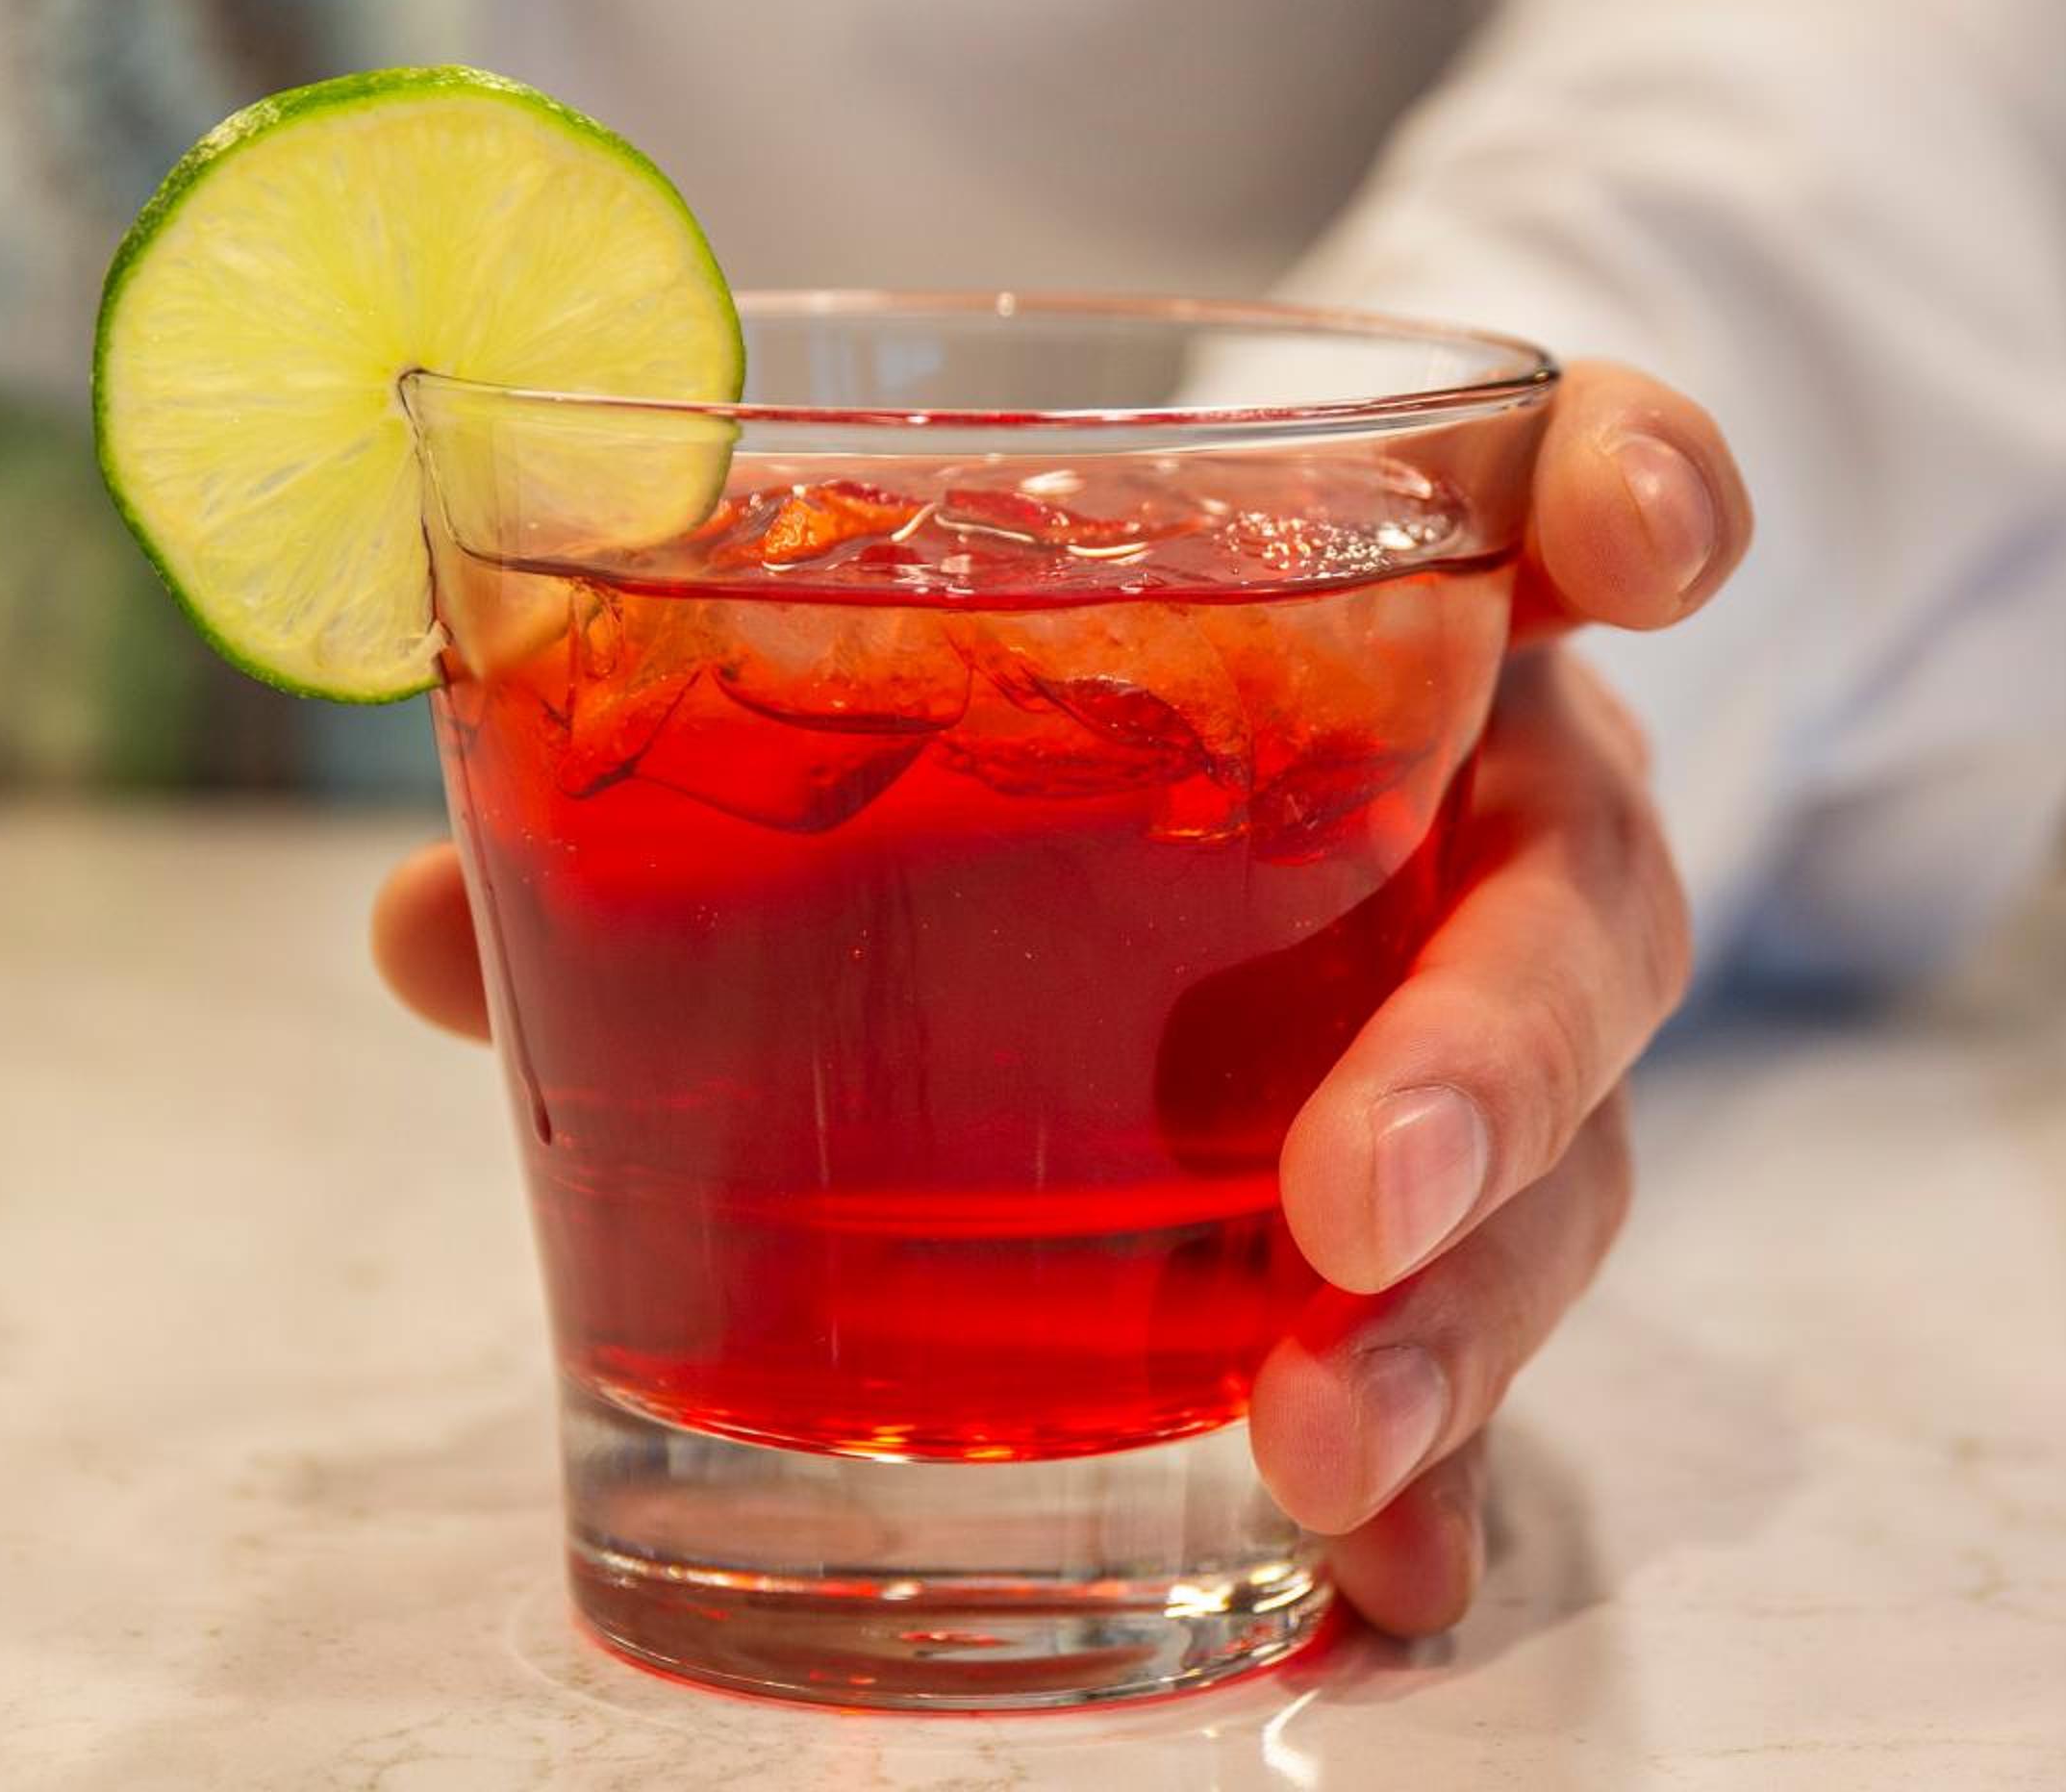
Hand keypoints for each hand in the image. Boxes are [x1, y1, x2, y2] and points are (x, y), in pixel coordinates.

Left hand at [369, 362, 1751, 1636]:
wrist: (1253, 808)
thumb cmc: (1084, 728)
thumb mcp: (910, 704)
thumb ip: (670, 777)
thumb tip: (419, 929)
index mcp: (1385, 619)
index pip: (1559, 498)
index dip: (1633, 490)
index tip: (1646, 541)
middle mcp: (1488, 812)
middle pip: (1578, 909)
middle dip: (1490, 1049)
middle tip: (1350, 1197)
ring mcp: (1499, 1019)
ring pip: (1567, 1165)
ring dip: (1460, 1316)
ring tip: (1323, 1445)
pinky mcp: (1465, 1210)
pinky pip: (1490, 1336)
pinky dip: (1455, 1461)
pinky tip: (1387, 1576)